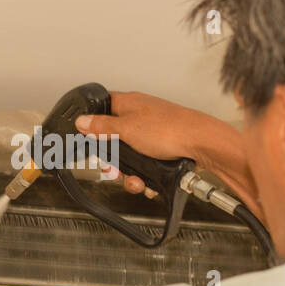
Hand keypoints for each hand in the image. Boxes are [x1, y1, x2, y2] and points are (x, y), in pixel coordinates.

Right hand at [76, 91, 206, 195]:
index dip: (93, 126)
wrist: (202, 145)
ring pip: (130, 157)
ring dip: (130, 174)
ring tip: (136, 181)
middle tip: (115, 169)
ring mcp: (151, 134)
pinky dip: (145, 176)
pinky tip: (149, 182)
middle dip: (115, 161)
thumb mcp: (126, 129)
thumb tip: (82, 121)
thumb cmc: (170, 129)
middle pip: (114, 140)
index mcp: (128, 103)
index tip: (90, 141)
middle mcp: (139, 116)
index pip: (102, 108)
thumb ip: (102, 126)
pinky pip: (145, 165)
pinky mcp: (162, 150)